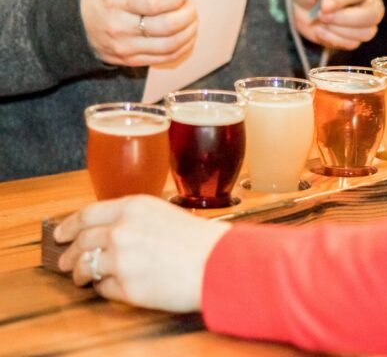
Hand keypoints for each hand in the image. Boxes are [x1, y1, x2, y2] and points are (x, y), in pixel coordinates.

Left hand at [55, 195, 230, 312]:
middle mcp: (122, 230)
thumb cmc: (197, 238)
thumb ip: (134, 217)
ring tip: (82, 278)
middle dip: (70, 253)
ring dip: (80, 273)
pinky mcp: (127, 287)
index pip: (87, 214)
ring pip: (86, 266)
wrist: (217, 263)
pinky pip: (103, 288)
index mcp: (132, 207)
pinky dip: (102, 288)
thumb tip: (109, 230)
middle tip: (65, 260)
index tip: (60, 233)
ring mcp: (121, 259)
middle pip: (82, 241)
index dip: (69, 225)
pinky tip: (109, 286)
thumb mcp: (163, 213)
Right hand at [80, 0, 197, 65]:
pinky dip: (182, 47)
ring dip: (189, 32)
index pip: (154, 3)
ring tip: (192, 21)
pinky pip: (165, 58)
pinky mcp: (131, 61)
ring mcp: (125, 48)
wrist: (75, 24)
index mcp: (116, 2)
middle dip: (188, 15)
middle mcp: (120, 27)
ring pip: (169, 45)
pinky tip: (186, 37)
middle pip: (166, 27)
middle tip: (192, 6)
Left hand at [291, 0, 383, 49]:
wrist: (304, 1)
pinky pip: (352, 44)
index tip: (324, 6)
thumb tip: (329, 6)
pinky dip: (332, 39)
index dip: (341, 1)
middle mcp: (373, 2)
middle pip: (372, 16)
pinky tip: (320, 29)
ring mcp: (367, 22)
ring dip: (337, 30)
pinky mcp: (356, 37)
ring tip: (320, 21)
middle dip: (343, 19)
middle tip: (321, 15)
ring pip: (365, 33)